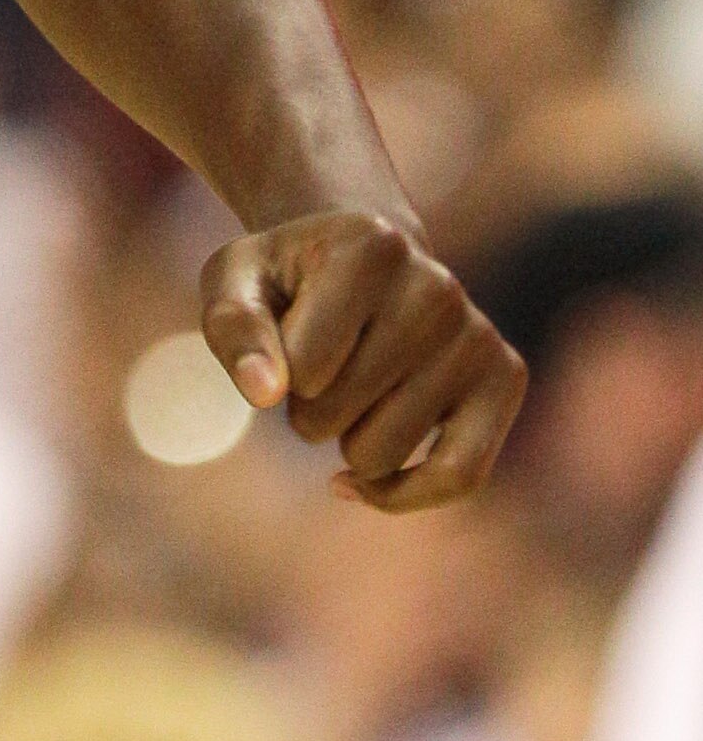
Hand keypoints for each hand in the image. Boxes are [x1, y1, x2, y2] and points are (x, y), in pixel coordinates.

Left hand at [200, 209, 523, 510]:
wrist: (358, 263)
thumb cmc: (285, 278)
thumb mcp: (235, 281)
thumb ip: (234, 328)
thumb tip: (264, 393)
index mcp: (372, 244)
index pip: (301, 368)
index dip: (274, 371)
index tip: (283, 332)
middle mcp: (438, 285)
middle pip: (332, 415)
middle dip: (304, 407)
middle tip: (317, 364)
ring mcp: (478, 334)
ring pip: (379, 455)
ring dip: (344, 440)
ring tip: (350, 387)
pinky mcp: (506, 378)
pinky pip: (460, 477)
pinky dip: (399, 496)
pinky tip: (356, 484)